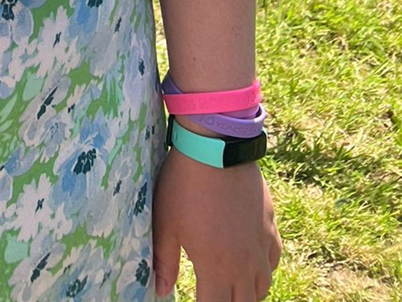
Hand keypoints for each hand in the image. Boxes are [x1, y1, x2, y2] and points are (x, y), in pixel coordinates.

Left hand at [152, 148, 281, 299]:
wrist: (216, 149)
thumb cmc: (184, 185)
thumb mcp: (165, 223)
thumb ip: (164, 261)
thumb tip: (160, 290)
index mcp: (215, 267)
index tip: (200, 301)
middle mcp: (244, 264)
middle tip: (215, 294)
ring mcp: (260, 245)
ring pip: (263, 286)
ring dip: (248, 294)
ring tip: (234, 290)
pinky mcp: (270, 225)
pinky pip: (274, 260)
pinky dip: (265, 269)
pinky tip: (255, 264)